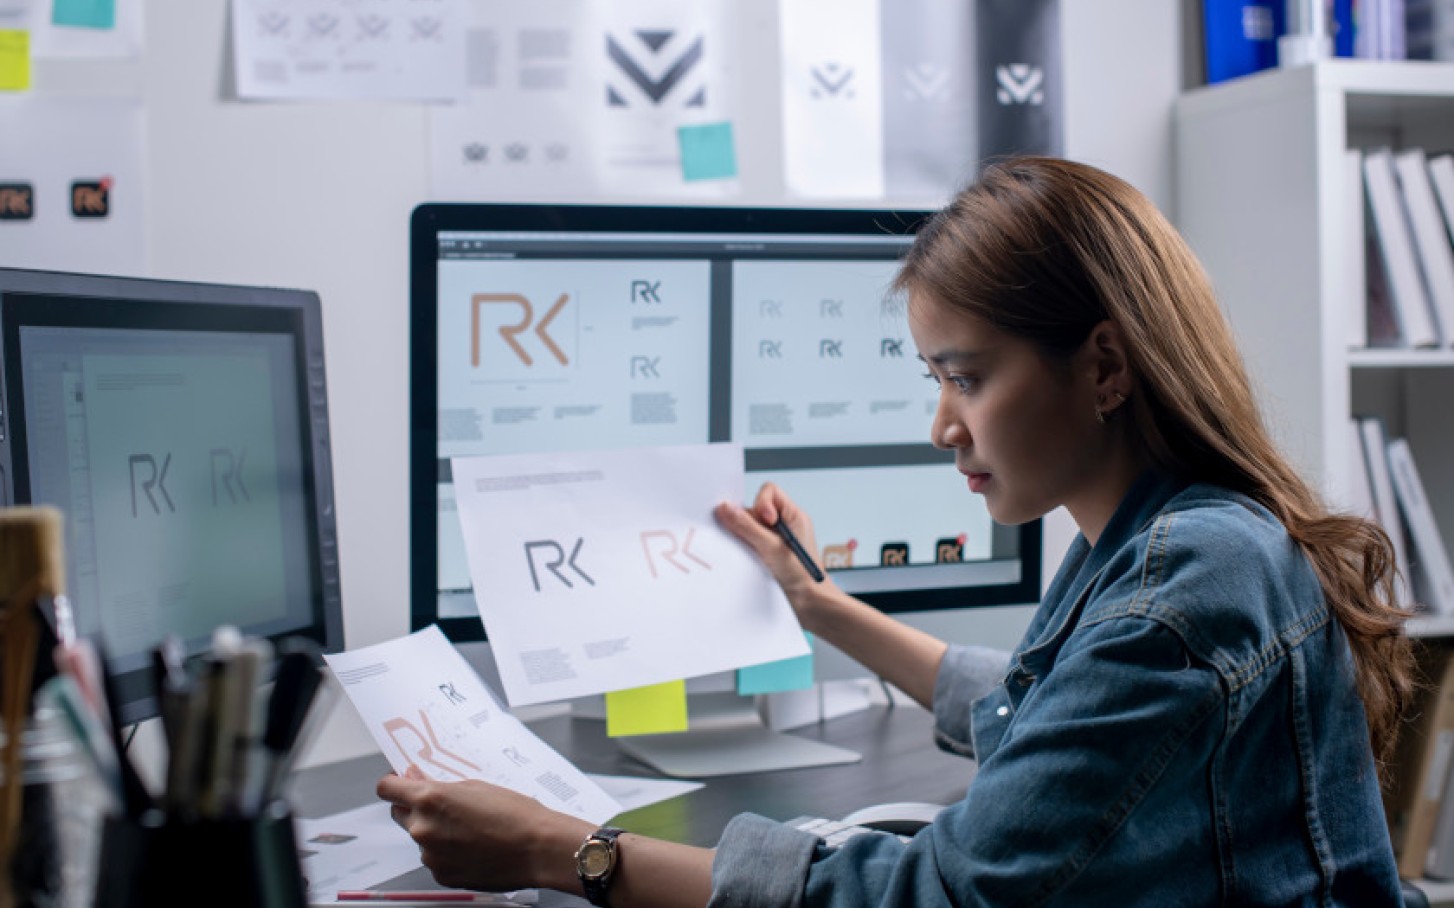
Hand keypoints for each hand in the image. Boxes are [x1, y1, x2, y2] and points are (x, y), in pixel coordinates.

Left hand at [377, 767, 591, 892]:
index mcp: (429, 800)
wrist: (537, 848)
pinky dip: (447, 852)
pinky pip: (435, 858)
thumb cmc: (515, 814)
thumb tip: (419, 781)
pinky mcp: (441, 875)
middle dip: (414, 806)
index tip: (401, 782)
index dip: (393, 783)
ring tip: (469, 828)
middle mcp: (423, 828)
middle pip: (399, 813)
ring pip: (420, 837)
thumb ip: (441, 786)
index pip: (387, 789)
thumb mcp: (475, 786)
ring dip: (435, 831)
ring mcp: (430, 855)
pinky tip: (472, 846)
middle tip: (441, 804)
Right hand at [714, 483, 832, 629]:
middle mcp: (783, 525)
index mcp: (793, 515)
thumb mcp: (772, 547)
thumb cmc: (803, 576)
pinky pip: (748, 543)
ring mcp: (774, 540)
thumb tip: (726, 508)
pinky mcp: (766, 554)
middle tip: (751, 540)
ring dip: (745, 539)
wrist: (810, 605)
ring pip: (749, 528)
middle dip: (748, 523)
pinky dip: (744, 550)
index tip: (763, 520)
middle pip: (755, 509)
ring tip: (754, 555)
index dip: (761, 502)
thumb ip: (747, 526)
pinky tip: (750, 562)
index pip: (770, 492)